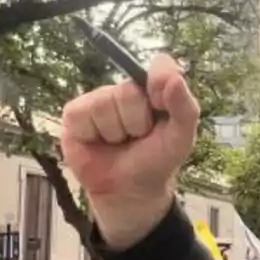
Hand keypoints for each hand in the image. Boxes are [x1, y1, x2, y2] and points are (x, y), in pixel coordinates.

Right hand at [60, 54, 199, 249]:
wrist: (129, 192)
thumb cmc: (155, 162)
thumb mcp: (180, 139)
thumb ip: (185, 108)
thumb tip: (175, 78)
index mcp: (155, 90)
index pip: (160, 66)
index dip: (160, 84)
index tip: (161, 106)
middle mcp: (126, 90)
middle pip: (129, 92)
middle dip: (137, 123)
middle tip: (137, 138)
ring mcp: (98, 100)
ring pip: (105, 104)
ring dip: (115, 133)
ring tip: (118, 143)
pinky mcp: (75, 114)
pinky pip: (82, 115)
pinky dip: (93, 135)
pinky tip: (98, 143)